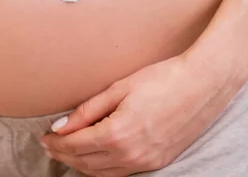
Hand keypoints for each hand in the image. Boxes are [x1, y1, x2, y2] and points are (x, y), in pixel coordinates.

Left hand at [40, 54, 241, 176]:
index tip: (44, 136)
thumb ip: (87, 110)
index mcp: (118, 133)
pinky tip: (95, 159)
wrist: (203, 84)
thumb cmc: (162, 79)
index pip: (75, 145)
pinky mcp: (157, 162)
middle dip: (63, 156)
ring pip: (102, 174)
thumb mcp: (119, 88)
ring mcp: (146, 162)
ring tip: (67, 154)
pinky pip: (121, 174)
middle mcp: (130, 154)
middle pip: (85, 163)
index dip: (56, 143)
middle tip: (50, 146)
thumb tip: (60, 127)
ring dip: (80, 165)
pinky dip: (102, 170)